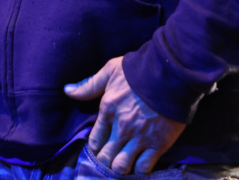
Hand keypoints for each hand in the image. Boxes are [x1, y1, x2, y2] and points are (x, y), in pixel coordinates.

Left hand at [65, 56, 184, 174]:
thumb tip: (68, 90)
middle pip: (105, 158)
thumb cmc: (139, 70)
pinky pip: (144, 167)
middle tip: (111, 157)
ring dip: (121, 167)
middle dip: (106, 160)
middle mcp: (121, 128)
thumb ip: (89, 85)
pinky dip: (141, 169)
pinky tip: (141, 164)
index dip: (96, 147)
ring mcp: (139, 138)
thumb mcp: (110, 71)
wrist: (171, 73)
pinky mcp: (158, 144)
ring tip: (124, 162)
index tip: (100, 147)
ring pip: (121, 166)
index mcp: (108, 111)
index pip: (94, 141)